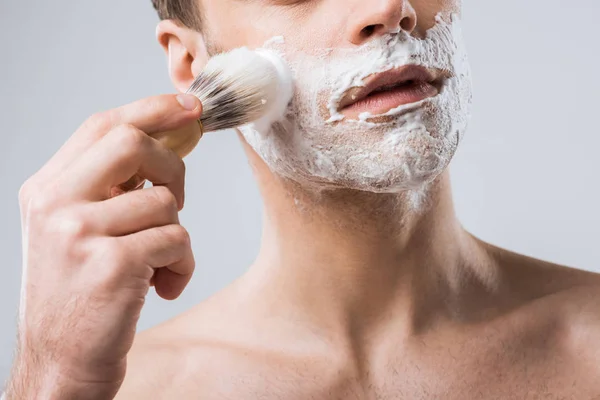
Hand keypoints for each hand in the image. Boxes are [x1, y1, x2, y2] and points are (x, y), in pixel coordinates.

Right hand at [6, 94, 201, 398]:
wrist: (62, 362)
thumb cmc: (81, 294)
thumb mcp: (79, 231)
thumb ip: (112, 186)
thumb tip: (169, 138)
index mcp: (47, 189)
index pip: (102, 125)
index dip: (152, 108)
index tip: (191, 106)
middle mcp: (56, 204)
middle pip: (133, 143)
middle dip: (173, 168)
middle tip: (176, 201)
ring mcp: (80, 233)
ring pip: (165, 201)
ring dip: (176, 235)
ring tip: (159, 265)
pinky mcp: (113, 265)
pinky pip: (177, 241)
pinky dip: (182, 266)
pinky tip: (162, 287)